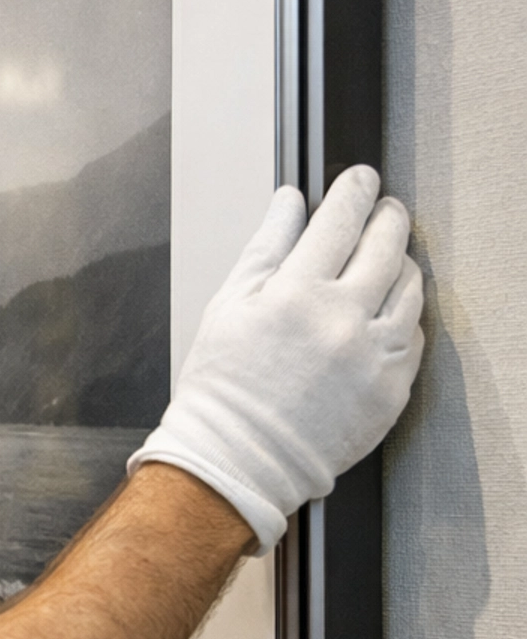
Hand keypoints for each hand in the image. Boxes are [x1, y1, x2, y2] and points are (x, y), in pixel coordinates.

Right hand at [130, 166, 422, 549]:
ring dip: (401, 263)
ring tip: (385, 262)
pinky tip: (383, 314)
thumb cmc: (225, 388)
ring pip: (411, 287)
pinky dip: (403, 316)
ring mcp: (373, 357)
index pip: (341, 219)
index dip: (354, 189)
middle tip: (383, 210)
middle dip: (387, 216)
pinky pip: (414, 336)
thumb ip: (266, 246)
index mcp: (297, 294)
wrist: (239, 459)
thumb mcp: (230, 305)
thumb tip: (290, 202)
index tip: (360, 179)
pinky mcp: (391, 389)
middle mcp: (342, 321)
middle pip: (387, 244)